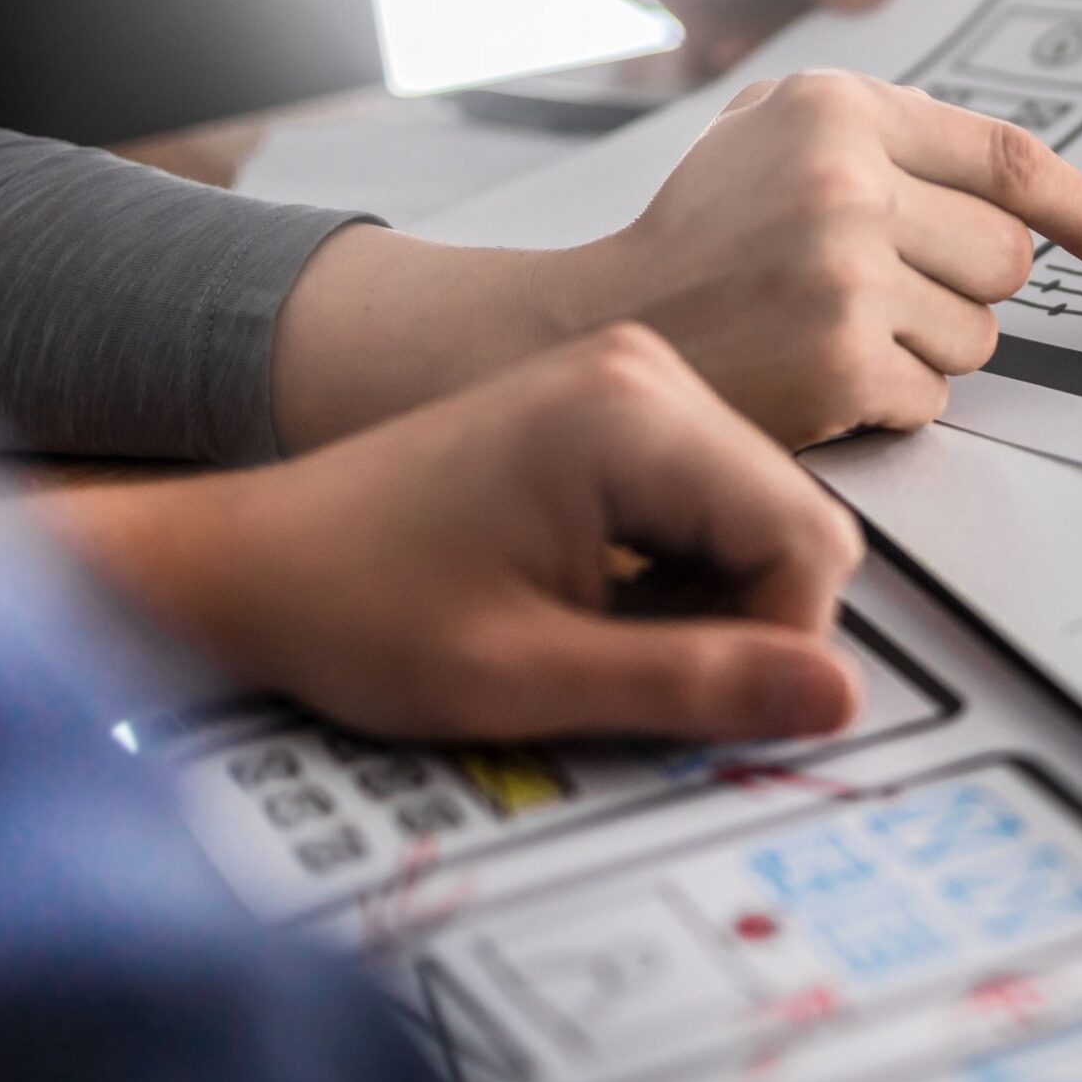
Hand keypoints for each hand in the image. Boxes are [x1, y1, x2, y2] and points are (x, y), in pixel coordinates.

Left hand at [55, 326, 866, 742]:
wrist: (247, 565)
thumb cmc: (350, 606)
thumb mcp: (526, 678)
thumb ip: (693, 687)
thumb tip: (834, 696)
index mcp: (632, 415)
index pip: (808, 540)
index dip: (782, 646)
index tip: (711, 708)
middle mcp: (646, 372)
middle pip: (796, 521)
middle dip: (747, 621)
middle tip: (640, 678)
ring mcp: (634, 381)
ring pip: (763, 516)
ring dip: (713, 600)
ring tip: (604, 640)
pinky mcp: (619, 407)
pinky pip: (715, 500)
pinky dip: (683, 572)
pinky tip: (603, 603)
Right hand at [549, 71, 1081, 445]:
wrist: (597, 325)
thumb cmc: (702, 235)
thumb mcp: (771, 134)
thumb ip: (887, 133)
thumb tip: (1031, 183)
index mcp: (836, 107)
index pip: (1011, 160)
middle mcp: (846, 181)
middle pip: (1008, 256)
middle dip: (965, 283)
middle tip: (881, 287)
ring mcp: (846, 274)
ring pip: (979, 333)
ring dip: (928, 345)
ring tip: (832, 327)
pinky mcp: (843, 362)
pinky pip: (935, 394)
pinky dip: (891, 398)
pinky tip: (820, 375)